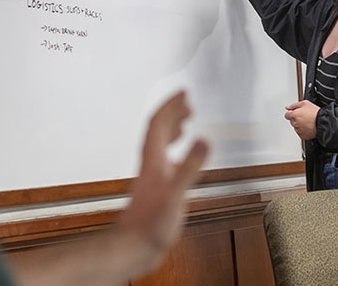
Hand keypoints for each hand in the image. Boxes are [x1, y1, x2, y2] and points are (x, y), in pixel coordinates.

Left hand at [118, 90, 209, 260]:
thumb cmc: (150, 223)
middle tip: (186, 101)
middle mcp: (150, 163)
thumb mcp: (176, 192)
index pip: (159, 122)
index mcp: (153, 159)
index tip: (183, 92)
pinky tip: (180, 157)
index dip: (171, 105)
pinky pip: (164, 157)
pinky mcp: (155, 186)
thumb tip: (203, 140)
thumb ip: (190, 166)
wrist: (134, 245)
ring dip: (172, 127)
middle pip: (158, 128)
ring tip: (185, 120)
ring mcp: (152, 174)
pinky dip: (174, 149)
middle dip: (173, 111)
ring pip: (160, 142)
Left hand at [284, 100, 318, 139]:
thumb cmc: (316, 113)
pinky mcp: (302, 136)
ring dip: (299, 125)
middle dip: (296, 119)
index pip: (287, 115)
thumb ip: (294, 105)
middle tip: (305, 117)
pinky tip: (308, 127)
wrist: (323, 122)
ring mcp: (298, 130)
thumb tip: (287, 107)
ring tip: (308, 122)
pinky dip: (303, 130)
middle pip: (292, 121)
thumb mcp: (305, 103)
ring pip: (296, 127)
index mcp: (294, 115)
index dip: (292, 113)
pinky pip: (300, 133)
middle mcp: (295, 123)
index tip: (296, 113)